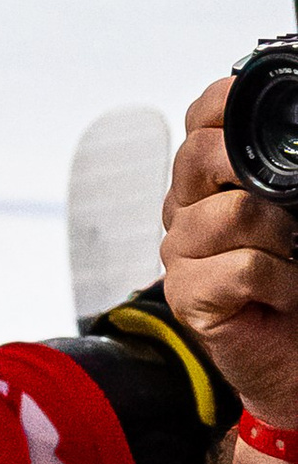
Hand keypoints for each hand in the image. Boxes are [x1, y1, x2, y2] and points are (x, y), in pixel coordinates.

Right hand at [162, 77, 297, 436]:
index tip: (267, 100)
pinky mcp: (185, 295)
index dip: (225, 101)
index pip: (200, 118)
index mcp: (208, 180)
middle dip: (253, 171)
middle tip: (288, 207)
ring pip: (234, 213)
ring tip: (292, 262)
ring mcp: (179, 250)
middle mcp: (184, 208)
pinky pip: (241, 267)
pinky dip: (278, 282)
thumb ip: (289, 180)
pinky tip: (280, 296)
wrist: (297, 363)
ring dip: (282, 240)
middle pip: (201, 155)